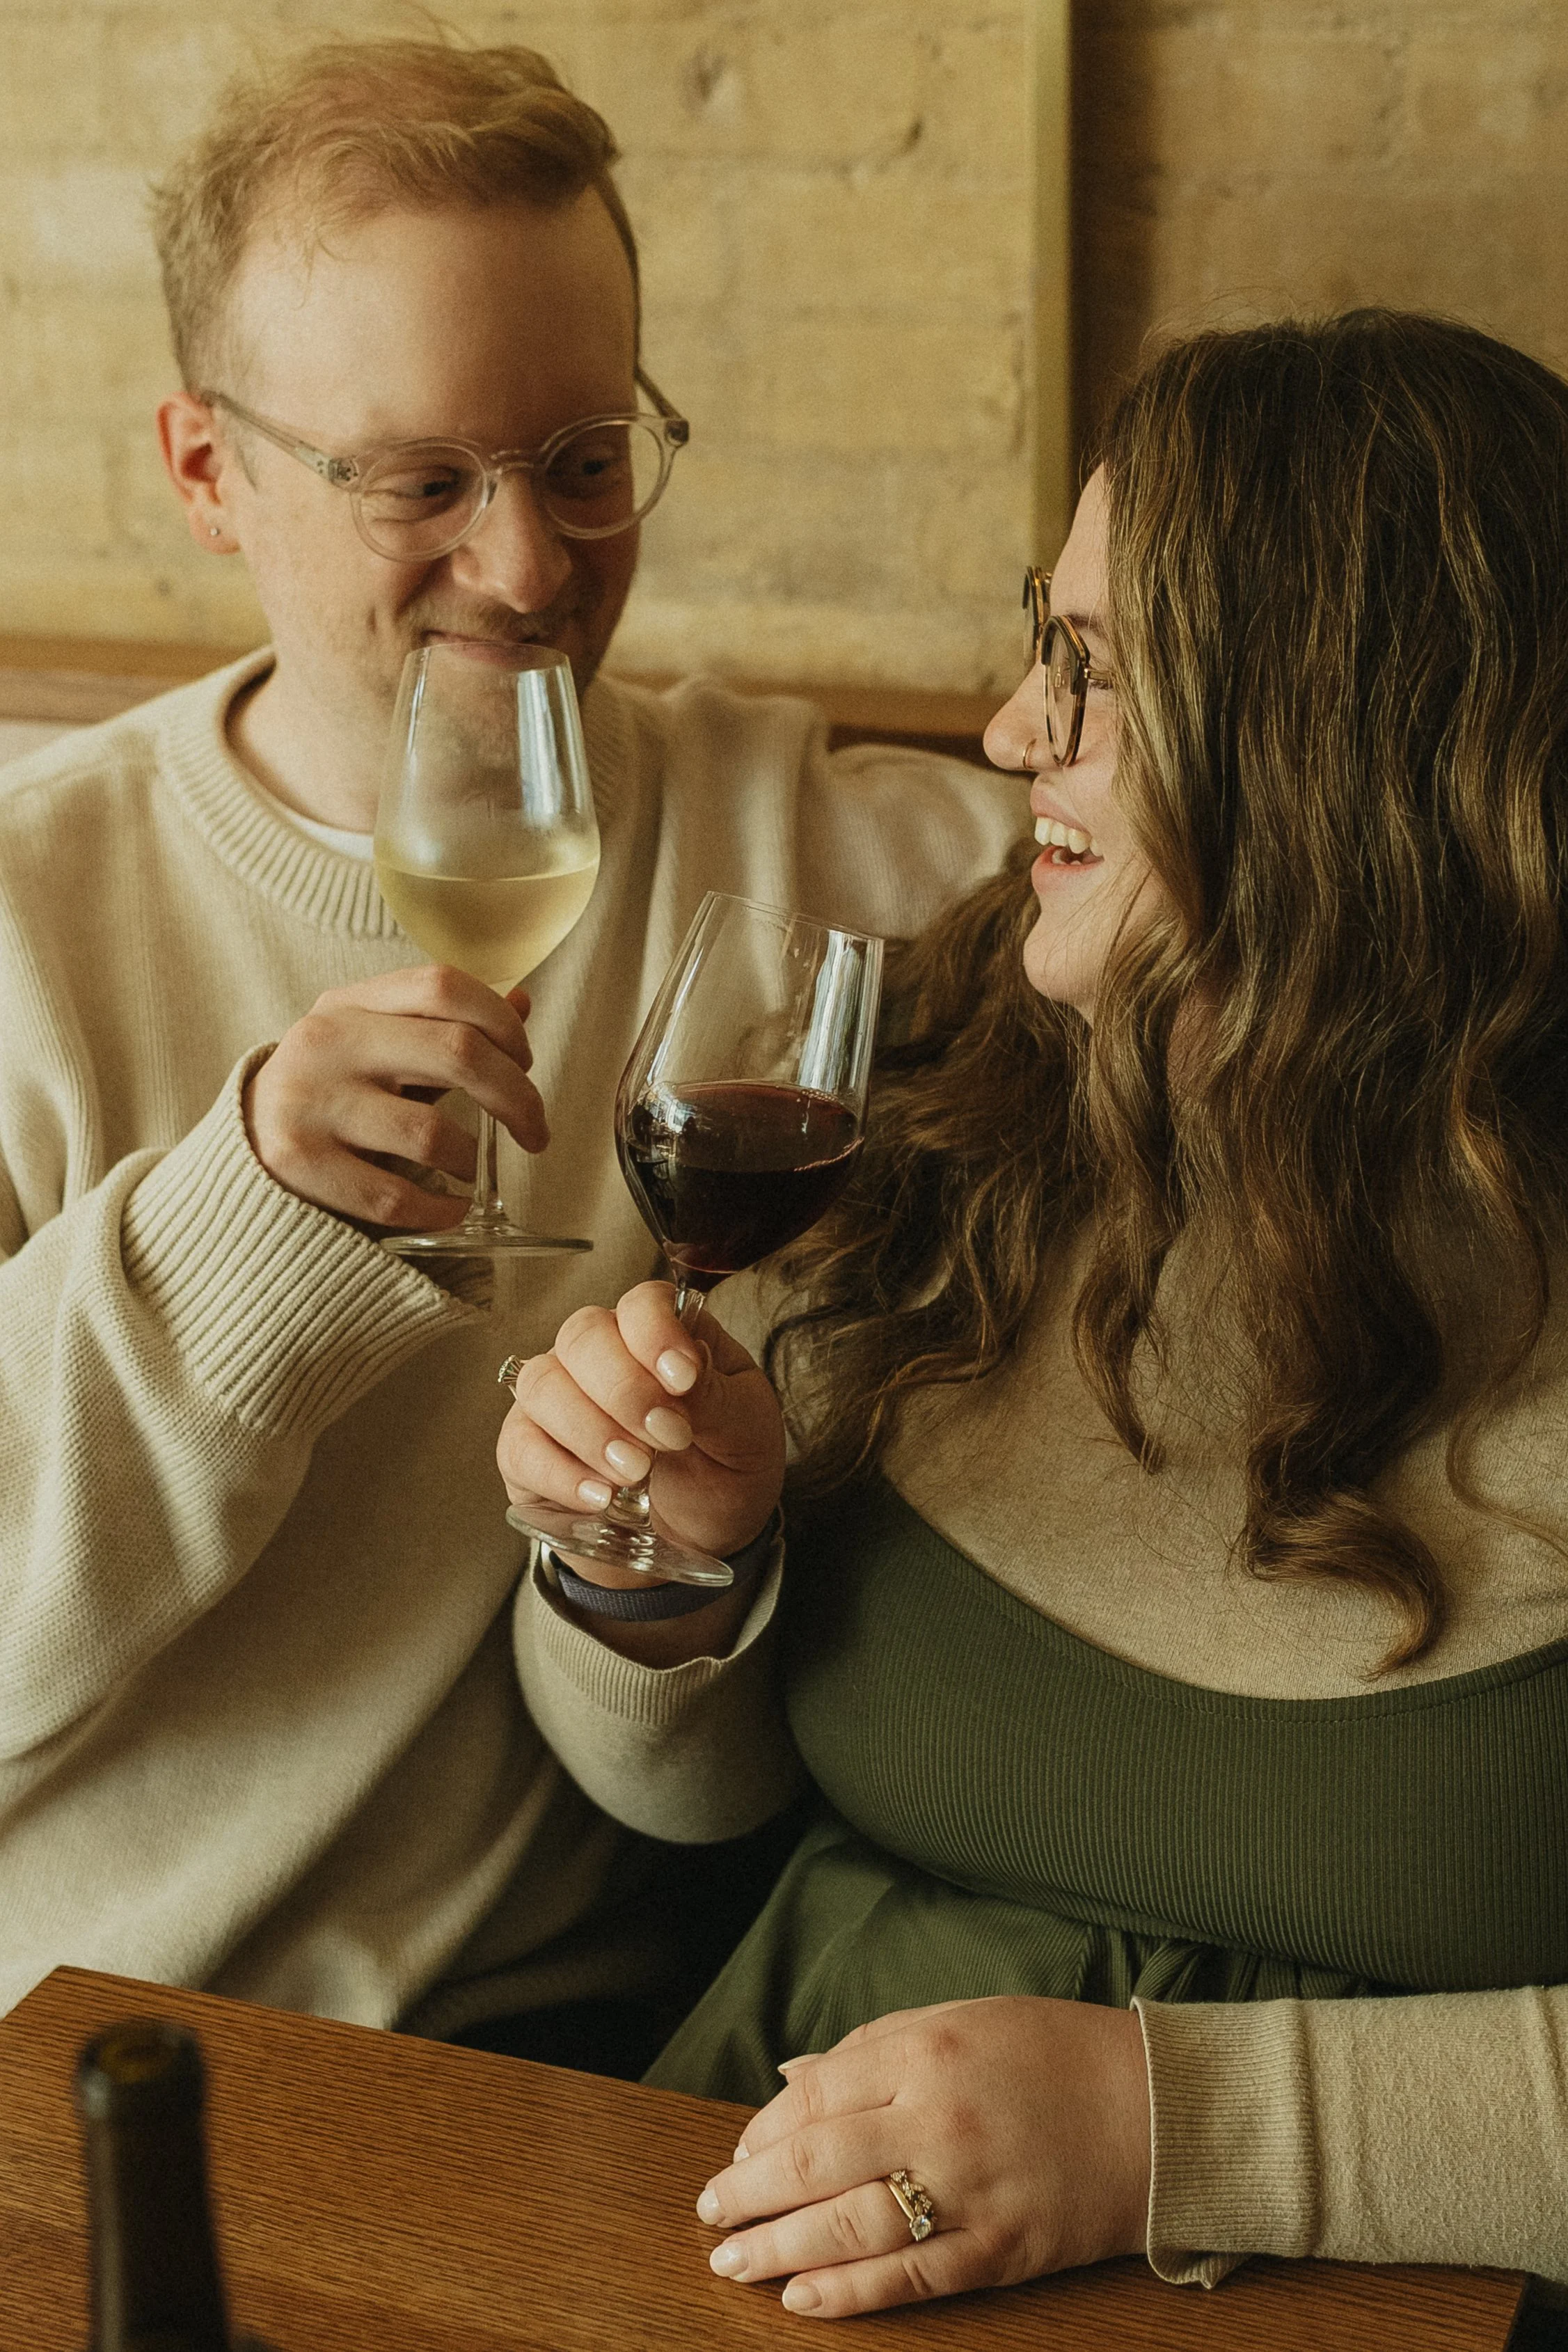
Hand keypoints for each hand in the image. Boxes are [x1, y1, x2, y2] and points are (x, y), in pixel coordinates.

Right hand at [245, 966, 545, 1228]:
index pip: (445, 985)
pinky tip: (448, 1207)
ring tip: (469, 1167)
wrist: (241, 1149)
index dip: (502, 1024)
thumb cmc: (332, 1092)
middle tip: (535, 1131)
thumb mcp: (377, 1044)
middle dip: (516, 1097)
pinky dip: (439, 1208)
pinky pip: (395, 1196)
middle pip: (457, 1051)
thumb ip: (445, 1025)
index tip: (524, 1063)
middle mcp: (326, 1042)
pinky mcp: (299, 1165)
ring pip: (431, 1132)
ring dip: (470, 1159)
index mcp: (349, 1003)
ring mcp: (309, 1103)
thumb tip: (522, 1003)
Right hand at [498, 1280, 786, 1571]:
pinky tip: (599, 1497)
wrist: (696, 1541)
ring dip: (590, 1430)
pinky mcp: (528, 1454)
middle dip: (625, 1389)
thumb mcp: (744, 1435)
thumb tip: (681, 1376)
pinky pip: (520, 1447)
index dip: (655, 1333)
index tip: (683, 1380)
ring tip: (635, 1472)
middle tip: (668, 1438)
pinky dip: (559, 1473)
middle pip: (583, 1335)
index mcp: (661, 1337)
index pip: (642, 1304)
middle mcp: (600, 1357)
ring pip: (542, 1385)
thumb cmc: (722, 1472)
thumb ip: (716, 1399)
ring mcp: (557, 1402)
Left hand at [694, 1996, 1150, 2318]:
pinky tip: (801, 2300)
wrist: (1157, 2109)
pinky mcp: (1000, 2250)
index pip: (815, 2096)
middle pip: (816, 2160)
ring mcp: (969, 2189)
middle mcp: (938, 2118)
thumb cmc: (1052, 2054)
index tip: (735, 2153)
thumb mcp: (959, 2020)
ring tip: (733, 2264)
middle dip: (749, 2193)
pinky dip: (847, 2294)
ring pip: (849, 2226)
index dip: (763, 2131)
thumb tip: (791, 2079)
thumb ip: (872, 2047)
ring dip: (778, 2250)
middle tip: (710, 2213)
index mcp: (926, 2051)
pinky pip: (908, 2278)